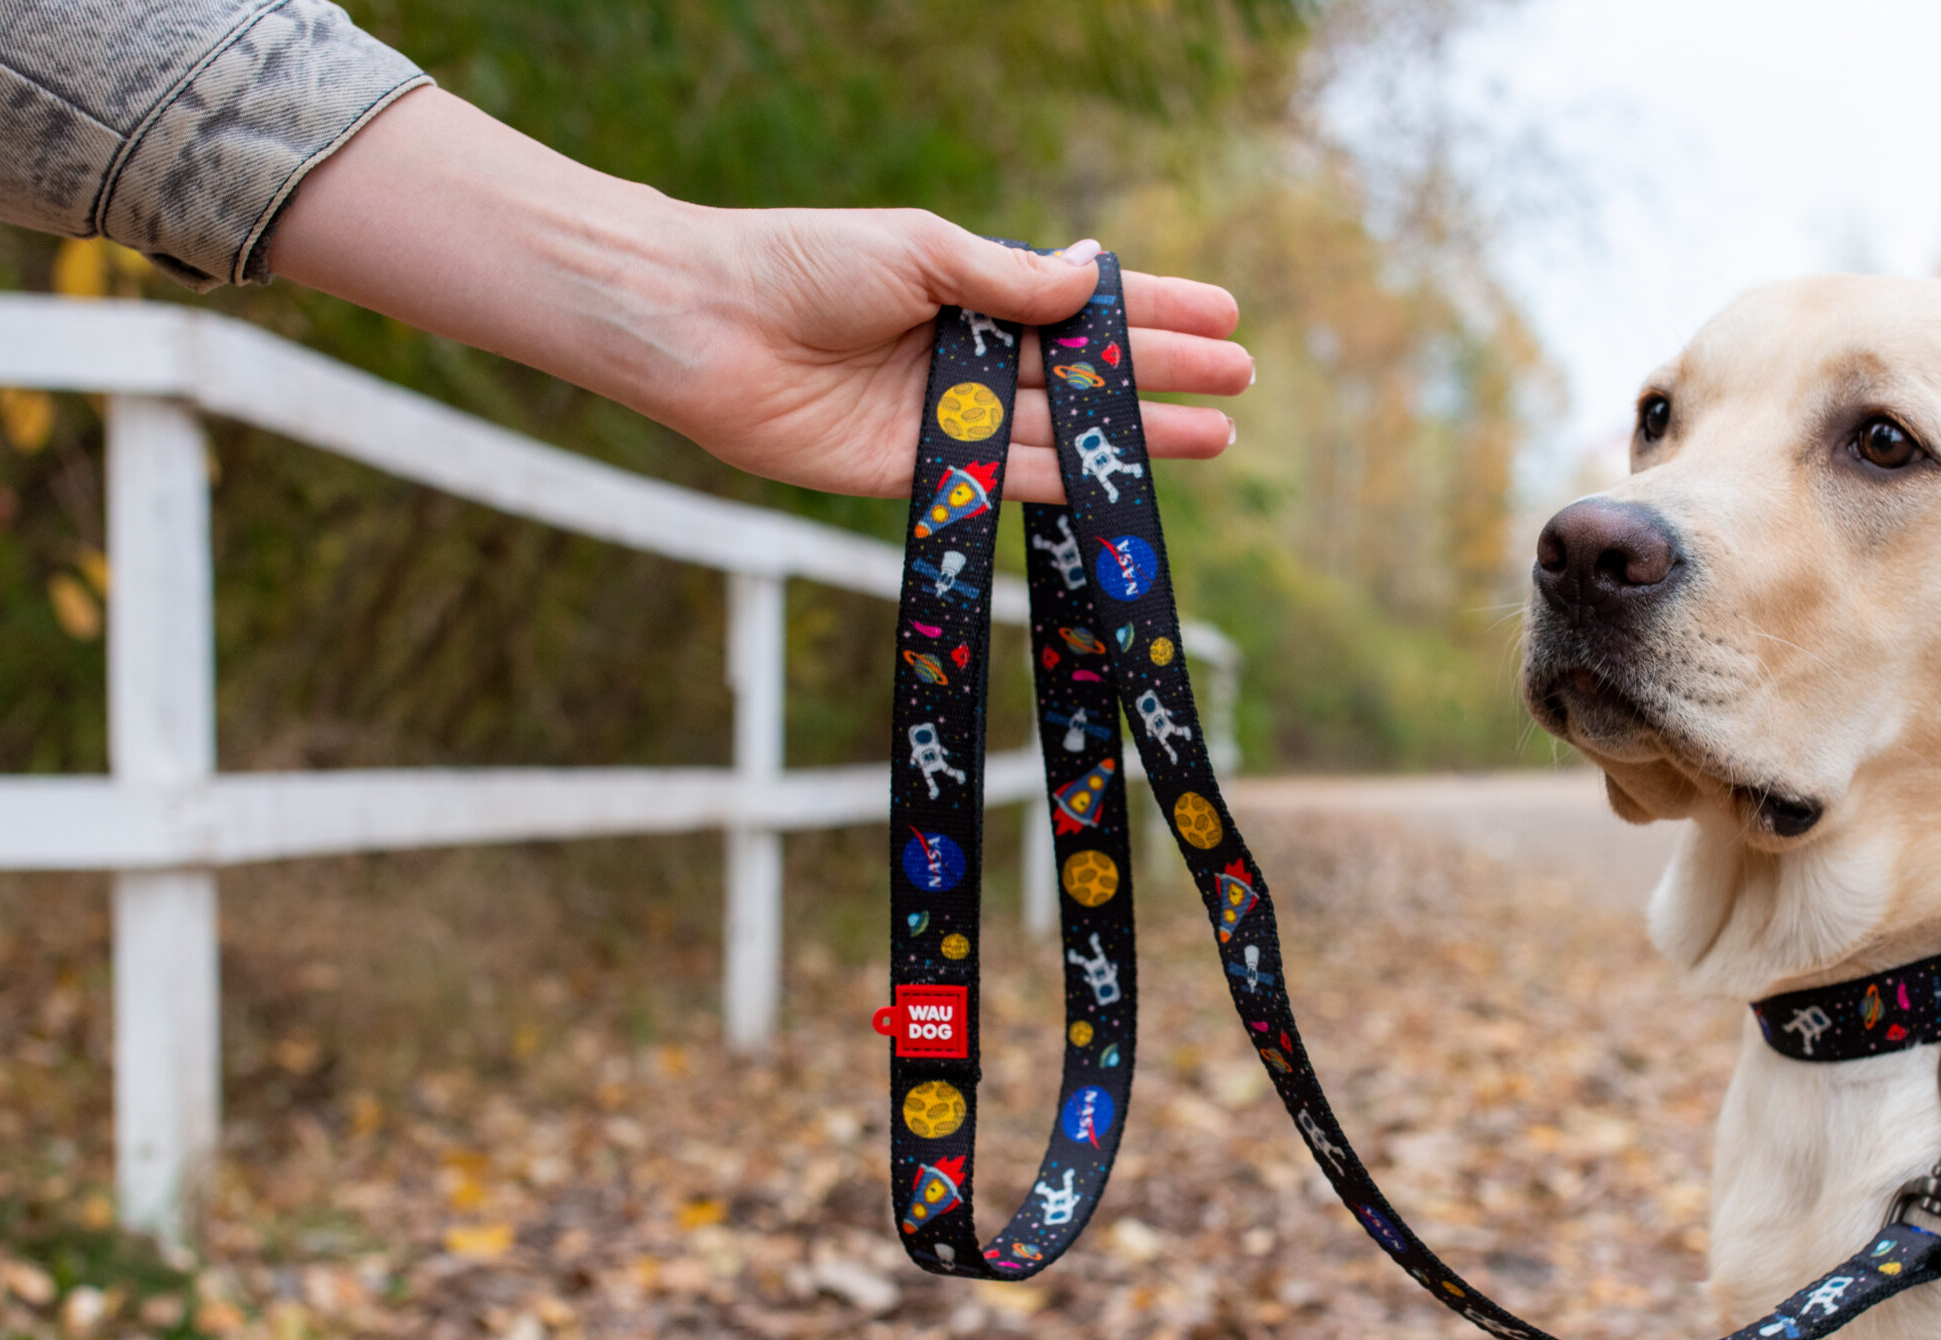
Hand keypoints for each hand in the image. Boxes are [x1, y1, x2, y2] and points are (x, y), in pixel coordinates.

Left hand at [269, 89, 1250, 502]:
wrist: (700, 327)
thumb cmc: (798, 266)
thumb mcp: (919, 254)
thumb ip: (1009, 279)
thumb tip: (1094, 273)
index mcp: (967, 287)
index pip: (1080, 302)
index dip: (1152, 310)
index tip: (1223, 316)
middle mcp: (964, 353)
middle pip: (1085, 370)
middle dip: (1163, 374)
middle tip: (1240, 384)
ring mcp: (945, 417)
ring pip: (1060, 430)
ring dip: (1134, 437)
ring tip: (1213, 438)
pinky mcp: (914, 476)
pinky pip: (1002, 481)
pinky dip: (1064, 482)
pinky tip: (1121, 482)